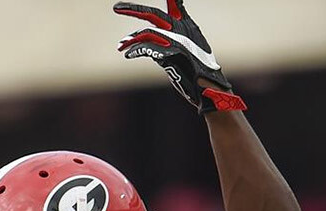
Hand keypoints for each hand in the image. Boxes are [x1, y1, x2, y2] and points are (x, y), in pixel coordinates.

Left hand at [113, 0, 244, 113]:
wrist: (208, 88)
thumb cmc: (195, 72)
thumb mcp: (182, 50)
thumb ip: (165, 41)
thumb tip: (143, 40)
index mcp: (187, 25)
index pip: (176, 4)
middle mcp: (182, 29)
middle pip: (153, 14)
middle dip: (133, 10)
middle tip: (116, 8)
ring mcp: (178, 40)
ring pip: (147, 33)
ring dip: (131, 40)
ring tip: (120, 46)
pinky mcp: (173, 53)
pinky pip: (148, 49)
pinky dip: (136, 51)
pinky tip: (128, 54)